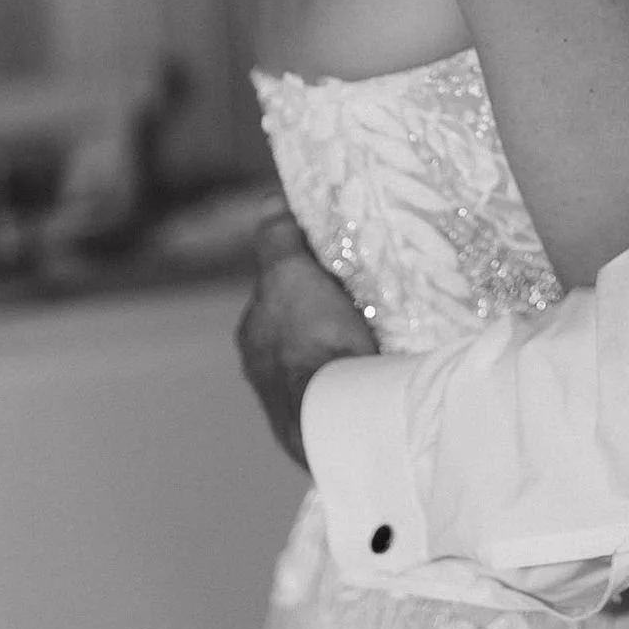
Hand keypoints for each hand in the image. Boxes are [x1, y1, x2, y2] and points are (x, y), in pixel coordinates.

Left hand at [236, 211, 376, 466]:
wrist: (340, 413)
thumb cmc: (312, 339)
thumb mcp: (292, 274)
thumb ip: (278, 240)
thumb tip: (270, 203)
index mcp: (251, 334)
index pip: (275, 292)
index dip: (302, 273)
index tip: (334, 264)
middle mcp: (262, 370)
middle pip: (298, 327)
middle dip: (323, 313)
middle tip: (362, 296)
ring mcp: (290, 402)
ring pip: (319, 358)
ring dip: (341, 345)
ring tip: (377, 333)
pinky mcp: (320, 425)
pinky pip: (340, 385)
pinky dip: (354, 372)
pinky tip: (377, 367)